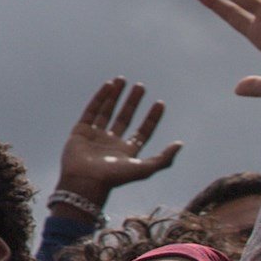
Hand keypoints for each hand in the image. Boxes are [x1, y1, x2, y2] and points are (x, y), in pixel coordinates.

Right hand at [54, 80, 180, 207]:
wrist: (85, 181)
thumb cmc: (115, 177)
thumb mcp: (144, 169)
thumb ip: (163, 158)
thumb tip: (180, 144)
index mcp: (127, 152)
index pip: (142, 131)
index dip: (152, 118)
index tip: (160, 103)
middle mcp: (112, 143)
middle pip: (125, 118)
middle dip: (133, 102)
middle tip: (141, 86)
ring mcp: (95, 136)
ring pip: (107, 111)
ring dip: (115, 96)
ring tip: (122, 79)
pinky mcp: (80, 131)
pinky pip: (91, 111)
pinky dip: (100, 98)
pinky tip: (108, 85)